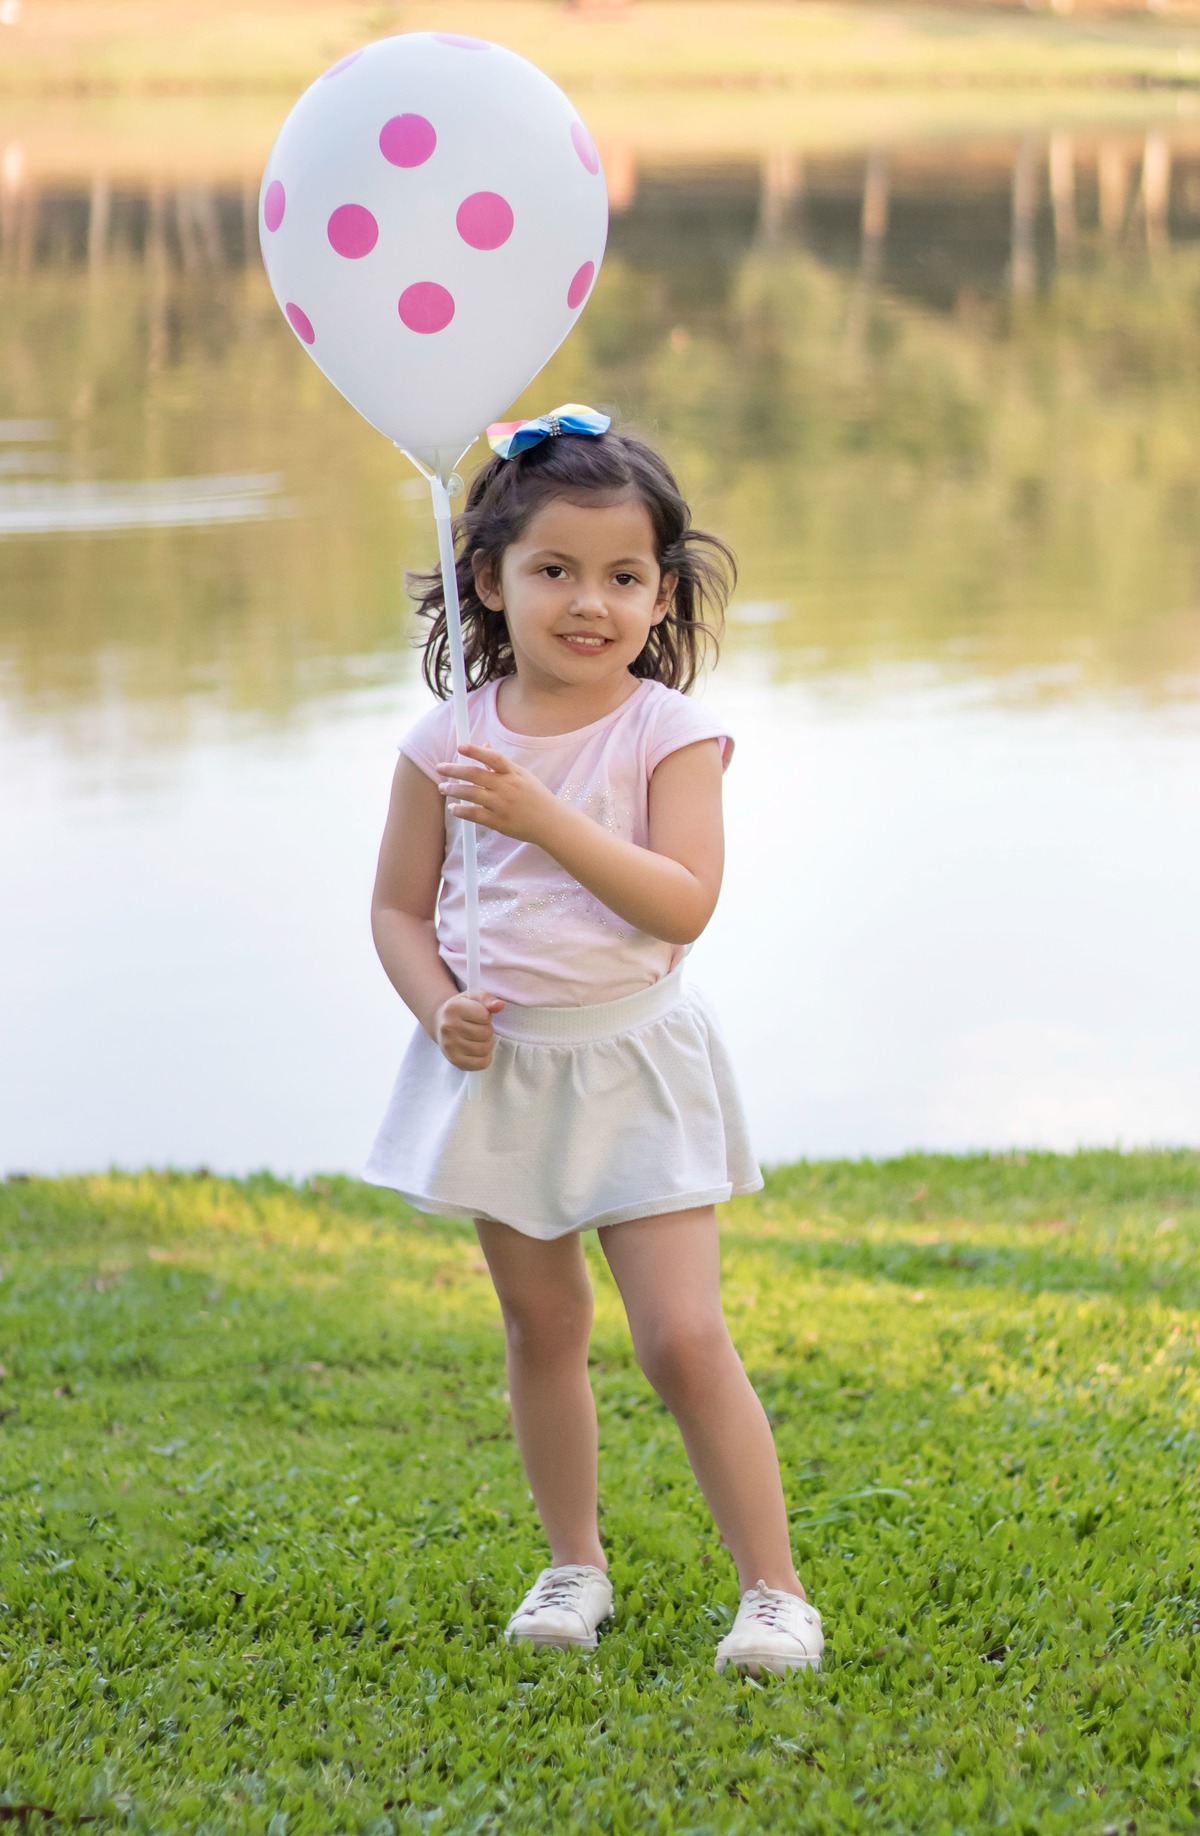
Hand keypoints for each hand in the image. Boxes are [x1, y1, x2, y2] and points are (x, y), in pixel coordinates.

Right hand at [434, 990, 505, 1070]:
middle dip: (487, 1030)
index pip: (485, 1016)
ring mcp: (449, 1046)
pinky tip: (477, 1050)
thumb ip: (487, 999)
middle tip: (478, 1028)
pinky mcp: (454, 1060)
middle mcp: (448, 1027)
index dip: (486, 1016)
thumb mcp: (473, 998)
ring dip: (486, 1043)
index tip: (478, 1016)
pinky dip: (484, 1058)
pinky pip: (481, 1064)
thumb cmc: (462, 1009)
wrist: (440, 1022)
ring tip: (477, 1038)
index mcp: (454, 1008)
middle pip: (486, 1033)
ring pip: (485, 1049)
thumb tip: (500, 1005)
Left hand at [436, 743, 562, 846]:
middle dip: (455, 770)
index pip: (493, 758)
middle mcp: (507, 787)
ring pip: (471, 794)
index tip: (461, 747)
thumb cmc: (537, 797)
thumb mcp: (523, 775)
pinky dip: (461, 811)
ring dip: (454, 790)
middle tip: (440, 768)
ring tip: (443, 788)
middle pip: (475, 775)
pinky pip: (475, 814)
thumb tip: (485, 746)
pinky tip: (453, 808)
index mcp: (513, 774)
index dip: (476, 751)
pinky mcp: (498, 821)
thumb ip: (501, 763)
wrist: (550, 822)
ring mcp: (502, 804)